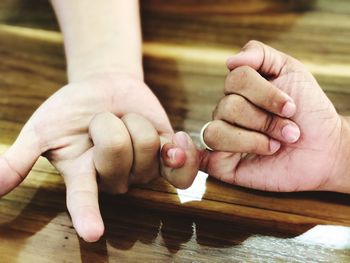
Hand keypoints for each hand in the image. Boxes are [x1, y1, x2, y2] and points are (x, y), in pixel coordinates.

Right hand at [0, 72, 196, 241]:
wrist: (105, 88)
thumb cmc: (70, 109)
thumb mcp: (42, 128)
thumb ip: (20, 157)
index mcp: (83, 175)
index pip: (83, 199)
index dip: (87, 214)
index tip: (92, 233)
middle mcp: (115, 177)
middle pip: (121, 156)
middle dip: (110, 125)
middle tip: (101, 120)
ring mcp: (142, 167)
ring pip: (150, 148)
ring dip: (135, 122)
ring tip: (124, 120)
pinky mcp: (166, 155)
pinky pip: (182, 164)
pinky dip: (181, 151)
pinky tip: (174, 140)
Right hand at [200, 41, 349, 192]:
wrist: (325, 150)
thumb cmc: (309, 111)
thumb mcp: (291, 70)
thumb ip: (260, 54)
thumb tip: (229, 61)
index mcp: (240, 90)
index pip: (236, 79)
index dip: (265, 93)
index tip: (291, 107)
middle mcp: (227, 112)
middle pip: (229, 106)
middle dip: (266, 119)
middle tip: (290, 130)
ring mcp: (224, 137)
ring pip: (216, 131)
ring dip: (253, 139)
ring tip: (276, 145)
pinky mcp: (222, 163)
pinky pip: (211, 154)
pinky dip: (234, 150)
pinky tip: (254, 153)